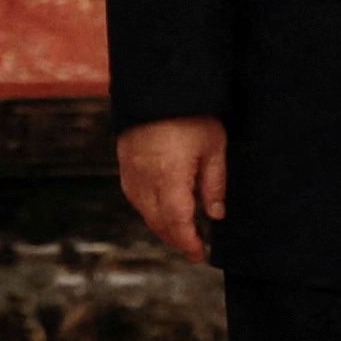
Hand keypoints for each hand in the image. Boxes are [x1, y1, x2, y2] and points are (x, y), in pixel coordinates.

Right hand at [118, 118, 228, 265]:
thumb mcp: (213, 147)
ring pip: (144, 212)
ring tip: (182, 229)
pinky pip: (134, 196)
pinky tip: (162, 207)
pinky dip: (148, 209)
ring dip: (162, 225)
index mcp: (169, 178)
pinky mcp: (124, 162)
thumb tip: (215, 215)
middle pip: (158, 222)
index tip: (201, 255)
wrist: (157, 85)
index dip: (189, 244)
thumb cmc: (190, 114)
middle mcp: (145, 180)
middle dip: (176, 239)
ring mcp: (131, 171)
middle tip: (195, 246)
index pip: (177, 224)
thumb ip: (214, 184)